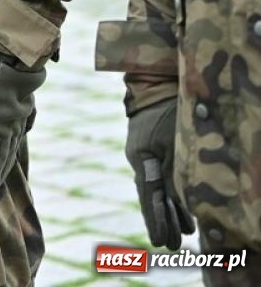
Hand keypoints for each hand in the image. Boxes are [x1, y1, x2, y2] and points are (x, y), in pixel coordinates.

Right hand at [126, 100, 193, 248]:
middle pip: (155, 197)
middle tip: (171, 246)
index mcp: (142, 160)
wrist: (157, 83)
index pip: (149, 196)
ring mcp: (151, 155)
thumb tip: (180, 201)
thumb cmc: (166, 109)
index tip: (159, 242)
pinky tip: (185, 210)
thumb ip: (176, 171)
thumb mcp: (174, 141)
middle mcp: (144, 161)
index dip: (155, 220)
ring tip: (184, 233)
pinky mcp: (160, 150)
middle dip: (164, 221)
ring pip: (162, 190)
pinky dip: (176, 196)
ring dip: (173, 211)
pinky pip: (167, 178)